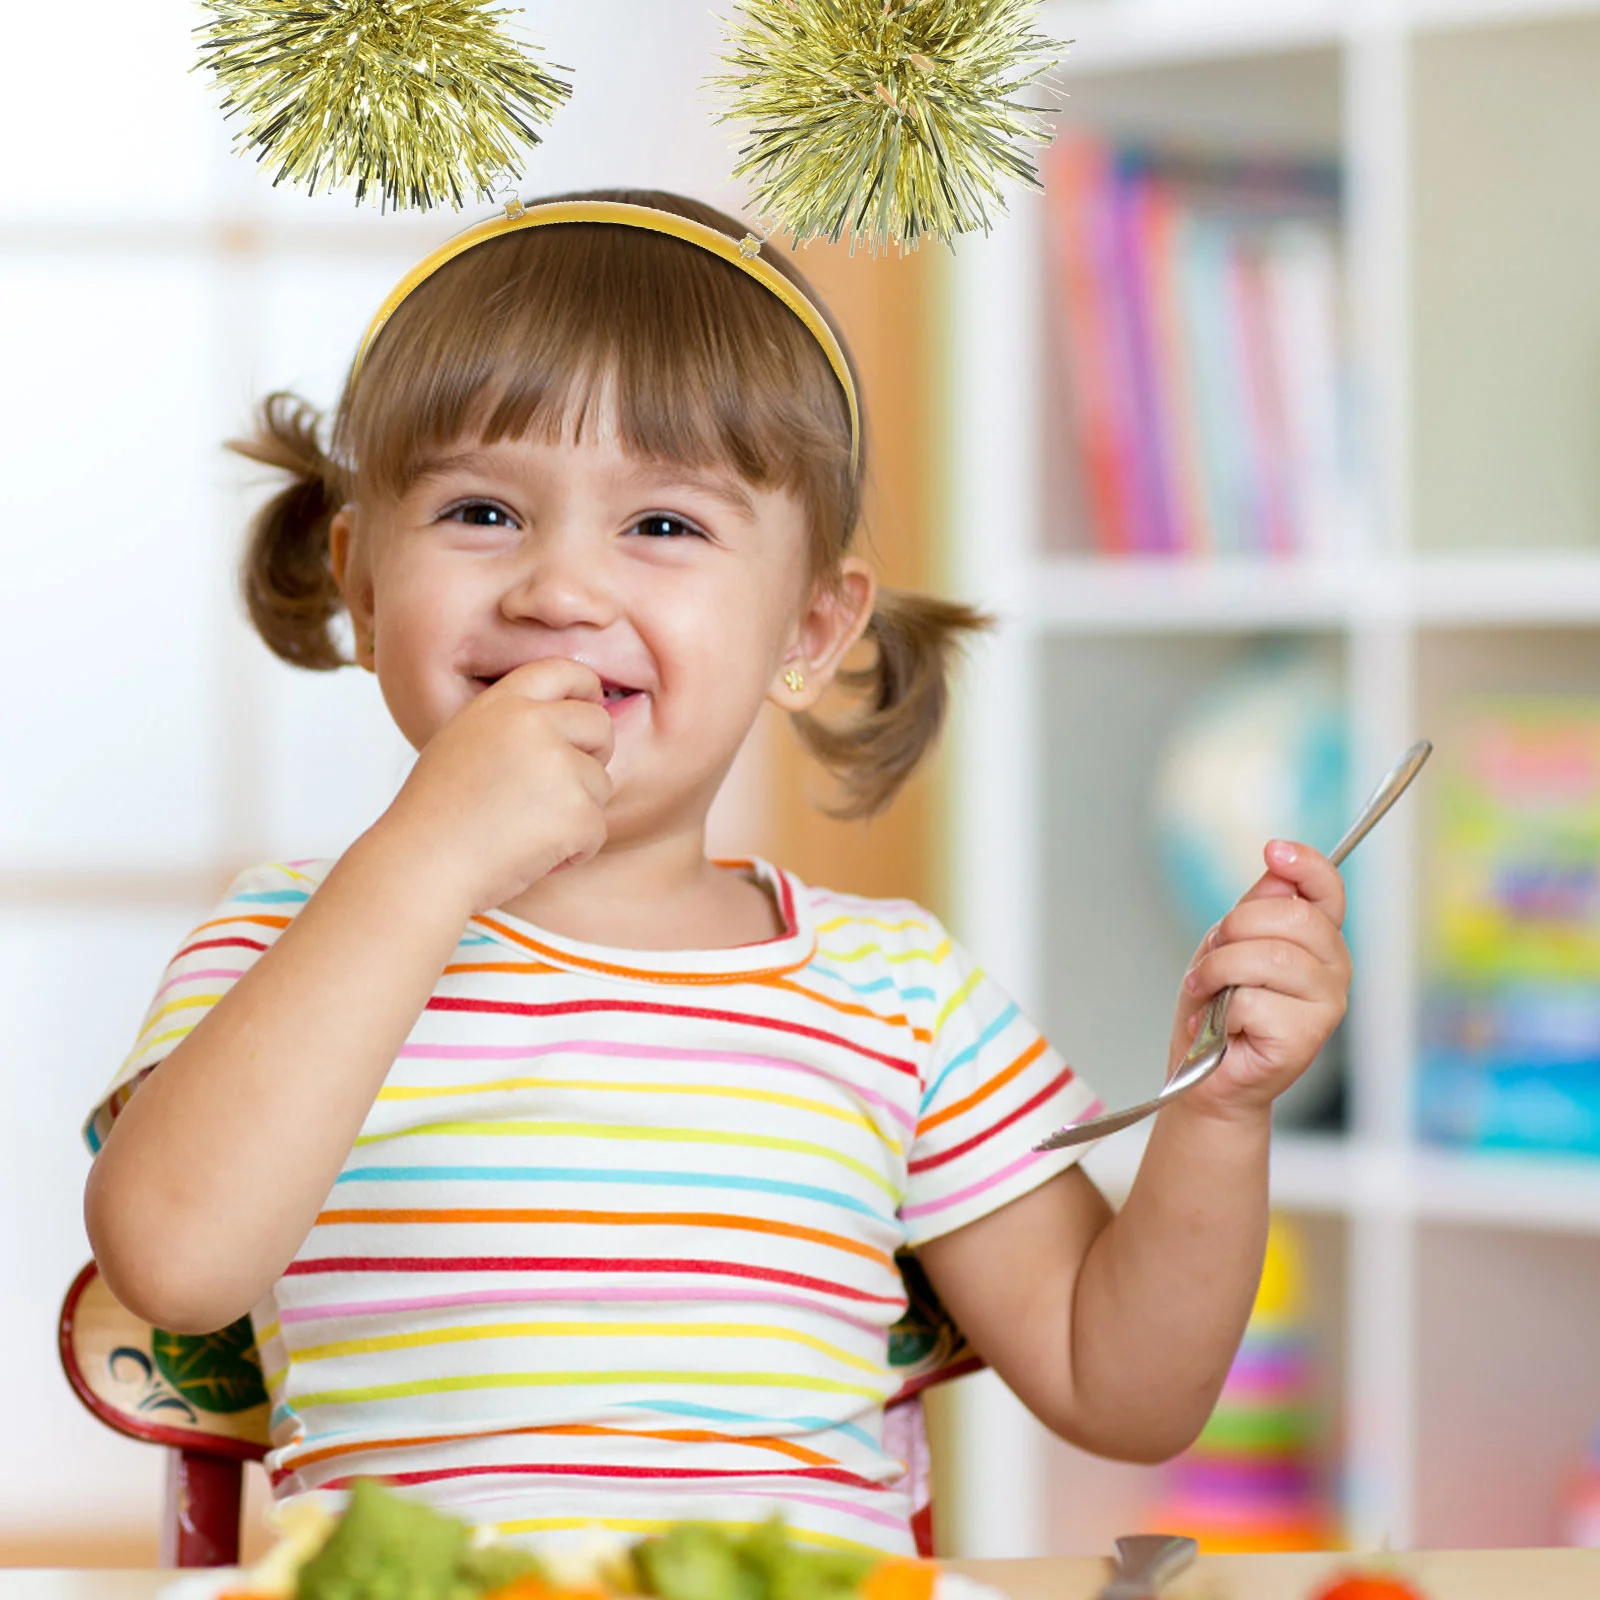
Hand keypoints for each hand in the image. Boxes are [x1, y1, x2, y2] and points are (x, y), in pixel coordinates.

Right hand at [375, 659, 613, 913]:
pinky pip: (596, 828)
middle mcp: (533, 724)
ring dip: (575, 813)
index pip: (563, 670)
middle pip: (599, 725)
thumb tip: (571, 725)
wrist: (421, 865)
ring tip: (524, 830)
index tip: (592, 705)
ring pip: (599, 783)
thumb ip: (512, 727)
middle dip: (594, 756)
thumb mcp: (463, 744)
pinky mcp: (575, 810)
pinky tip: (532, 855)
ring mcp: (557, 765)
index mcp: (502, 704)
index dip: (586, 688)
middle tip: (562, 789)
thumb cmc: (436, 816)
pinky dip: (574, 850)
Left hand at [1166, 839, 1350, 1121]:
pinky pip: (1254, 1001)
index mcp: (1317, 939)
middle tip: (1213, 956)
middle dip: (1235, 928)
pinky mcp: (1307, 1037)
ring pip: (1269, 958)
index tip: (1274, 849)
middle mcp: (1332, 968)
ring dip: (1219, 971)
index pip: (1328, 890)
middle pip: (1292, 917)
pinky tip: (1219, 1028)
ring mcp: (1326, 1004)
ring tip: (1206, 992)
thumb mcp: (1227, 944)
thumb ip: (1256, 908)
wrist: (1202, 1072)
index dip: (1306, 864)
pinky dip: (1220, 1013)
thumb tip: (1277, 869)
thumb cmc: (1215, 1008)